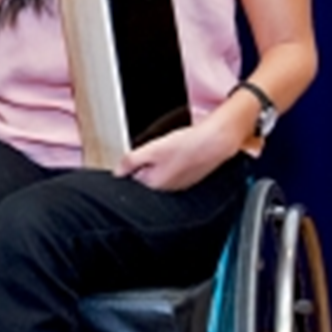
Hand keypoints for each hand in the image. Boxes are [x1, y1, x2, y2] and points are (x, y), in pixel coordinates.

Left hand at [115, 113, 242, 191]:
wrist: (215, 142)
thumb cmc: (187, 145)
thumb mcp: (152, 149)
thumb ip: (130, 161)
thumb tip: (117, 172)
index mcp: (154, 184)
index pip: (132, 178)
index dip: (132, 163)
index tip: (138, 154)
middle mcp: (167, 189)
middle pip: (146, 175)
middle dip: (146, 162)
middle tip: (156, 148)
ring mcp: (180, 184)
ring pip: (161, 171)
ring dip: (161, 160)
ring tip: (170, 147)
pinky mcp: (190, 177)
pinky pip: (175, 170)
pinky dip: (174, 161)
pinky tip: (180, 151)